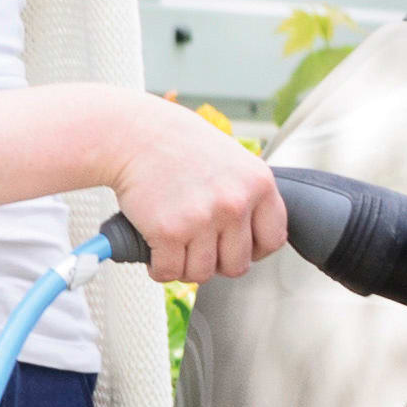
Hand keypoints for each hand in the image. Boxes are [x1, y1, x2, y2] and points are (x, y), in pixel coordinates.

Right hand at [109, 97, 286, 285]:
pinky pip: (169, 271)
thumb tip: (252, 234)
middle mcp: (235, 203)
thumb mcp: (232, 160)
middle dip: (216, 262)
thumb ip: (247, 194)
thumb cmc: (178, 144)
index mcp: (258, 184)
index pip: (272, 239)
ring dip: (185, 267)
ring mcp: (202, 219)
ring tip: (175, 248)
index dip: (253, 251)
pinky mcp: (168, 231)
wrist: (134, 134)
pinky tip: (155, 252)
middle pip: (237, 265)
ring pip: (202, 273)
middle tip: (198, 248)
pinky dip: (160, 268)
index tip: (234, 247)